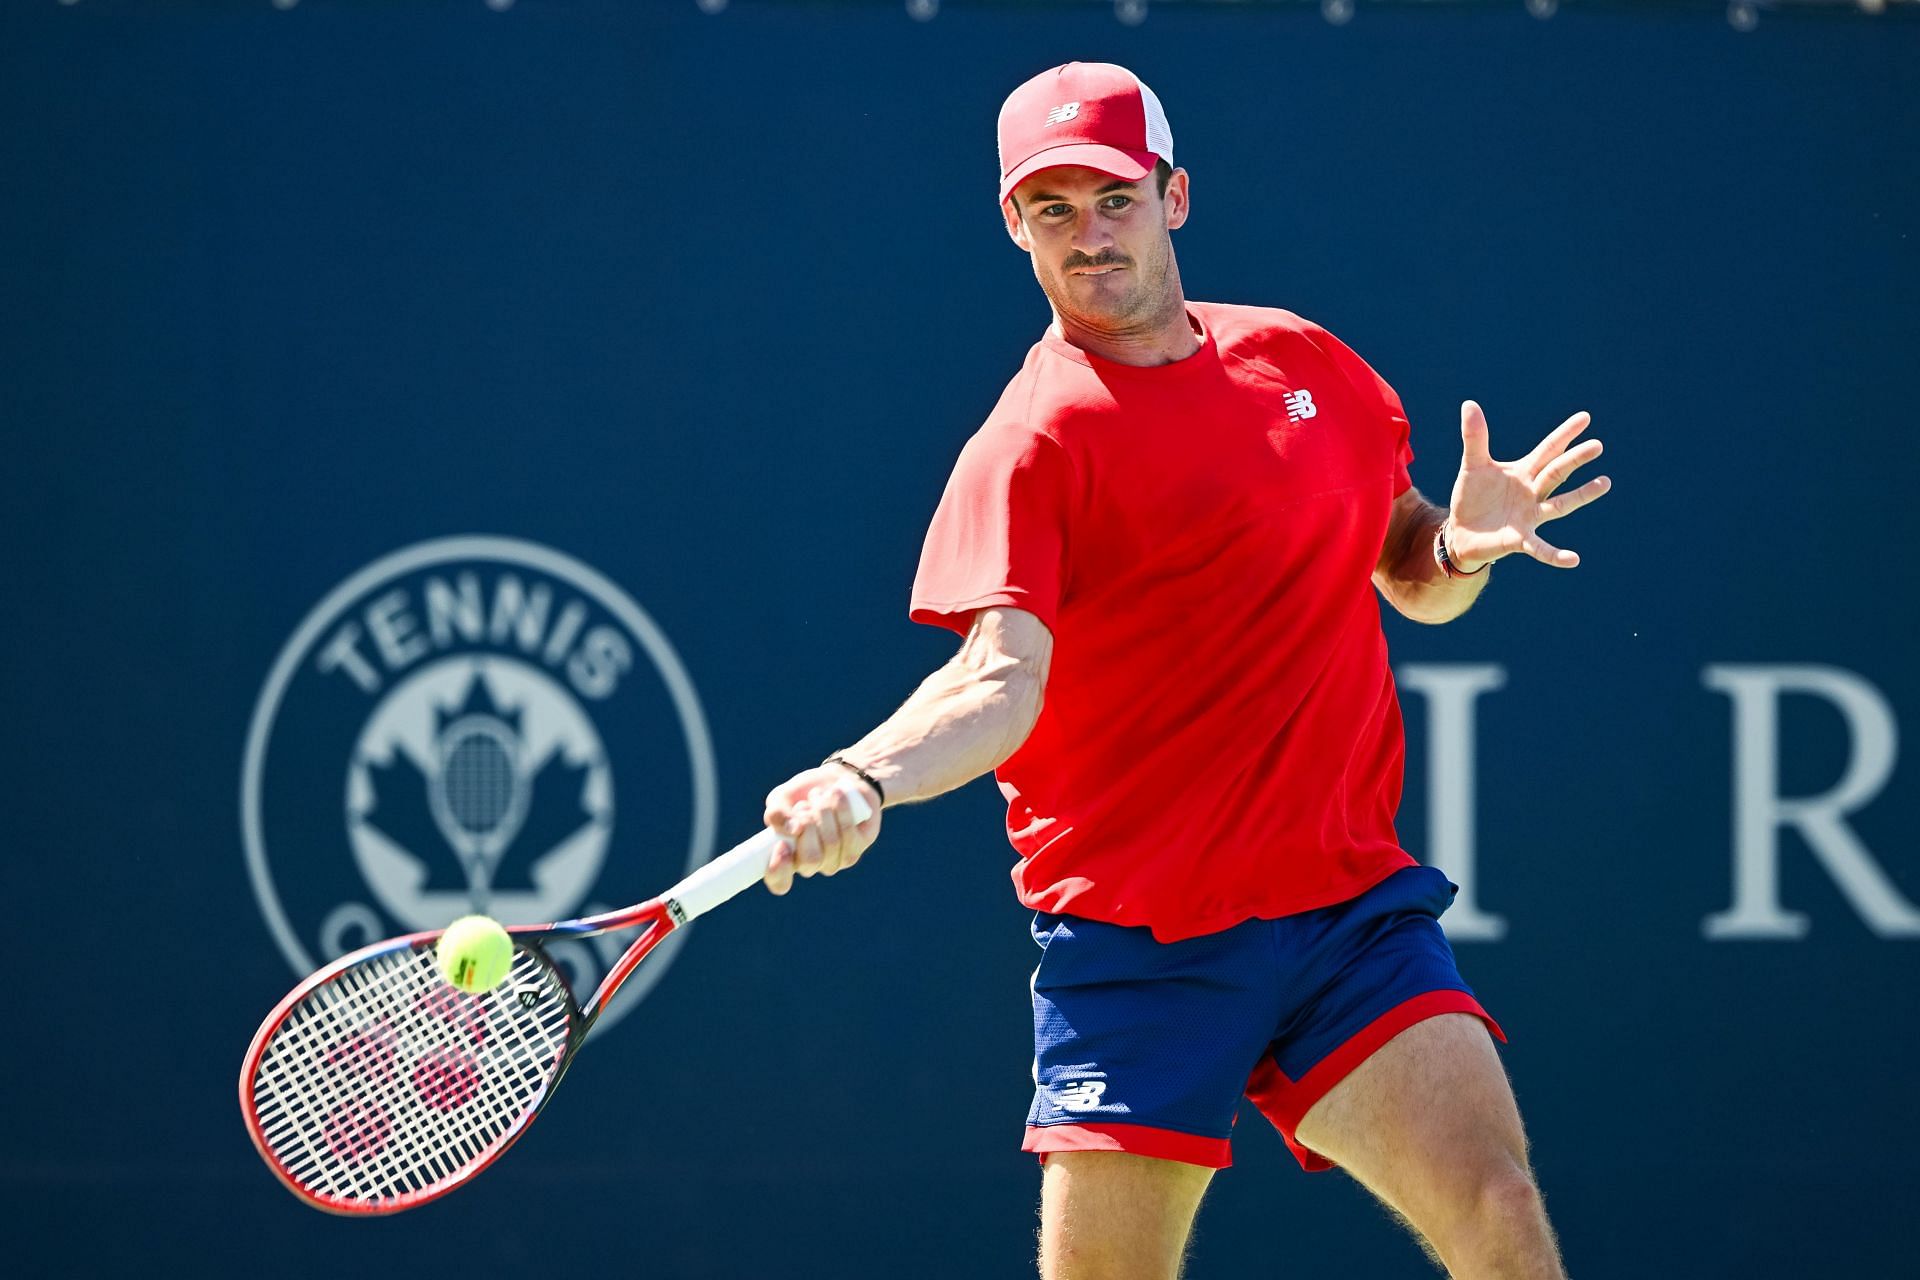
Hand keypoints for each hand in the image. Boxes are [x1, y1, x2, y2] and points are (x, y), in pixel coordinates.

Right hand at [761, 766, 882, 894]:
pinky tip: (836, 794)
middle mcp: (811, 864)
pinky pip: (849, 833)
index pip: (780, 882)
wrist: (836, 779)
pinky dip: (840, 809)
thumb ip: (776, 813)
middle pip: (810, 860)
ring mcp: (836, 859)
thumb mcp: (781, 798)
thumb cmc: (804, 793)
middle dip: (807, 826)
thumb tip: (791, 829)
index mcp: (787, 857)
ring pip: (831, 843)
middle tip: (803, 806)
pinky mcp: (857, 846)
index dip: (778, 871)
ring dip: (823, 810)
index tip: (781, 845)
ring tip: (818, 794)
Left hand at [1445, 401, 1611, 571]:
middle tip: (1596, 445)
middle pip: (1557, 472)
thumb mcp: (1472, 465)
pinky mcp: (1520, 540)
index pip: (1548, 449)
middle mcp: (1532, 493)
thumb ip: (1474, 437)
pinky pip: (1541, 549)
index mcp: (1524, 472)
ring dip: (1581, 495)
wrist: (1460, 532)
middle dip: (1574, 459)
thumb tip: (1469, 403)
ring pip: (1559, 505)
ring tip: (1604, 483)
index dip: (1565, 434)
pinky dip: (1556, 555)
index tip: (1585, 418)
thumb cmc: (1471, 498)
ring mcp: (1529, 516)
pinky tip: (1573, 559)